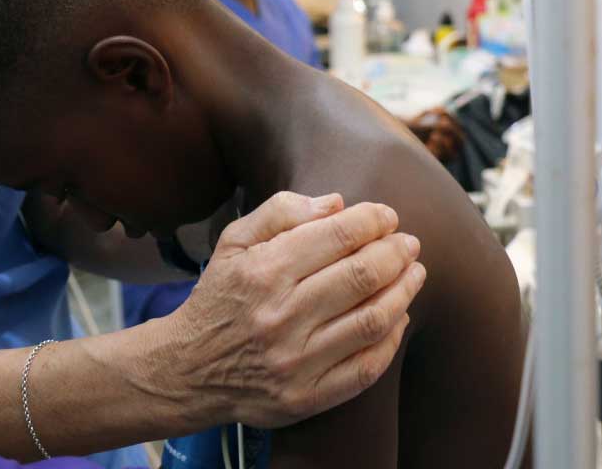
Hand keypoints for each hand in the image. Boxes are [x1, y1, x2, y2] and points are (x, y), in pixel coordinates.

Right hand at [160, 192, 423, 428]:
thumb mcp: (233, 242)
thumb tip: (336, 203)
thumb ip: (281, 212)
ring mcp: (295, 360)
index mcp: (262, 271)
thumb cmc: (219, 297)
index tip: (387, 216)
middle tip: (408, 243)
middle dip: (395, 253)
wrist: (187, 369)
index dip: (373, 221)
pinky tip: (398, 317)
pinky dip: (392, 339)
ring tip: (414, 274)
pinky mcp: (306, 396)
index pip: (336, 236)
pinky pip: (366, 368)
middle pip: (361, 276)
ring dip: (404, 292)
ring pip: (372, 320)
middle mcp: (280, 316)